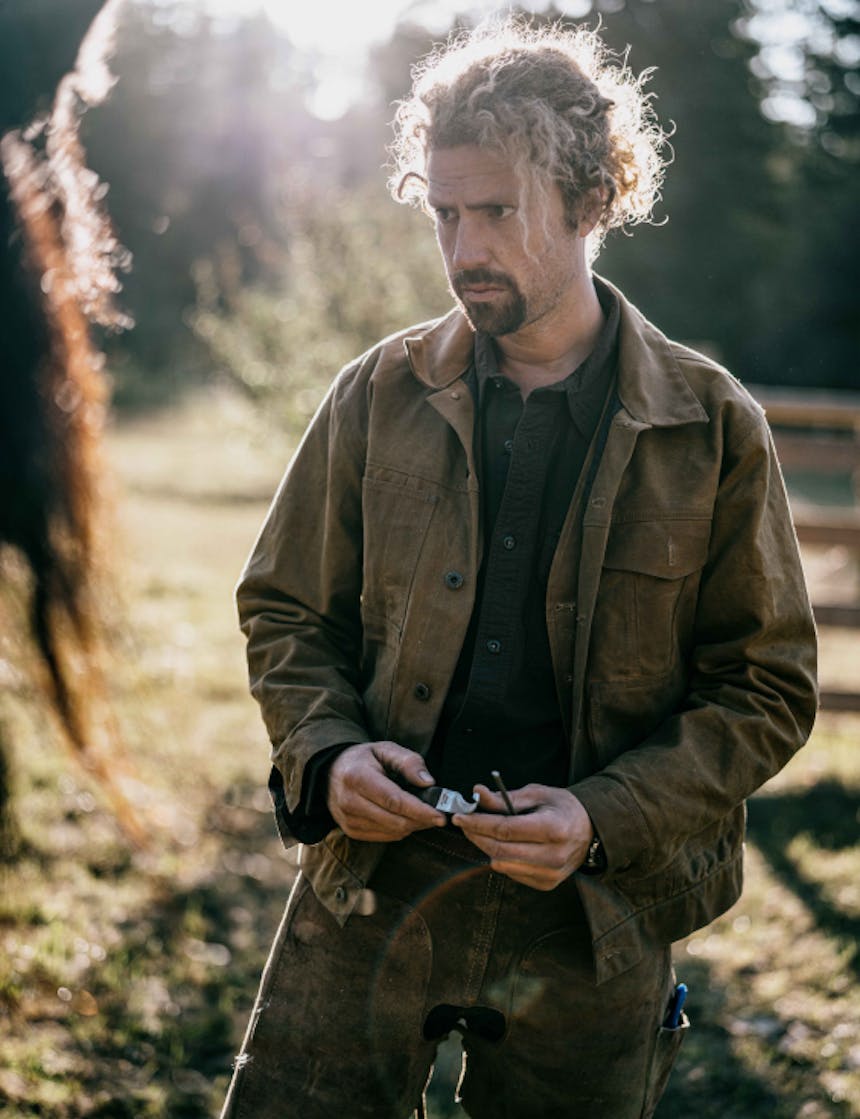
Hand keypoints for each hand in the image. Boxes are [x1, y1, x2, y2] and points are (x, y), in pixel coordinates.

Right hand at [327, 741, 445, 841]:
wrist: (331, 772)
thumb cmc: (363, 759)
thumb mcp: (385, 749)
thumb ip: (408, 761)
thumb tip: (428, 782)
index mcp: (357, 777)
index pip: (394, 801)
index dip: (420, 810)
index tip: (441, 816)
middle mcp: (349, 801)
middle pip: (395, 820)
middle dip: (421, 820)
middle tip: (438, 814)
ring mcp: (348, 819)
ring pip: (392, 832)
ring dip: (412, 825)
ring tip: (422, 813)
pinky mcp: (350, 831)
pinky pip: (384, 837)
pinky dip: (399, 829)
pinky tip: (404, 817)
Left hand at [453, 784, 594, 889]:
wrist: (590, 830)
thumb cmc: (562, 807)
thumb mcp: (536, 794)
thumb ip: (505, 797)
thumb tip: (476, 793)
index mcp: (553, 829)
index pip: (505, 829)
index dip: (478, 823)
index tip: (460, 816)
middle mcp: (553, 856)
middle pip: (500, 850)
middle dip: (476, 836)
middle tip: (464, 823)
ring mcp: (550, 874)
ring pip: (502, 864)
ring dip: (486, 847)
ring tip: (483, 831)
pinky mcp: (546, 884)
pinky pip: (511, 873)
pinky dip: (502, 858)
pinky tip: (505, 845)